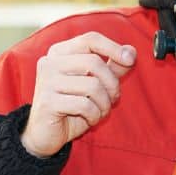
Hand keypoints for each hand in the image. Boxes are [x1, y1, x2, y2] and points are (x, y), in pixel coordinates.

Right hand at [21, 32, 136, 157]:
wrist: (45, 135)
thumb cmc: (71, 107)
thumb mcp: (94, 85)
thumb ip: (111, 67)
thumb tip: (130, 51)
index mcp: (59, 52)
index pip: (90, 39)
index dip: (113, 48)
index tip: (130, 60)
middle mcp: (50, 62)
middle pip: (94, 62)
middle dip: (112, 84)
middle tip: (113, 99)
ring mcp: (46, 81)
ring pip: (93, 85)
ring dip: (104, 103)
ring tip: (100, 111)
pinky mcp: (48, 102)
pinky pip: (85, 105)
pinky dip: (94, 115)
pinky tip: (89, 119)